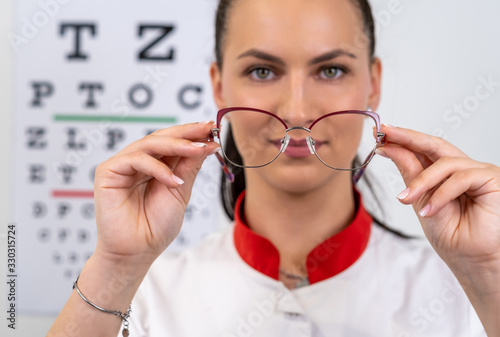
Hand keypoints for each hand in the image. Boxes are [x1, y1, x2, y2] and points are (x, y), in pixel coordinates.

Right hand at [93, 121, 218, 265]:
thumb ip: (189, 167)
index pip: (173, 142)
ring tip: (198, 149)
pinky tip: (173, 181)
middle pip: (161, 137)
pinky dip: (157, 168)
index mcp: (154, 165)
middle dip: (187, 133)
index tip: (213, 128)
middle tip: (207, 129)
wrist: (137, 252)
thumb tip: (207, 144)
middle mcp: (138, 161)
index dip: (192, 134)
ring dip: (177, 145)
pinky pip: (136, 159)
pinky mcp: (108, 171)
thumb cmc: (156, 226)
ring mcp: (122, 165)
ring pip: (150, 143)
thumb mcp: (180, 191)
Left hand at [377, 125, 499, 272]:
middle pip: (434, 144)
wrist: (473, 262)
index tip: (379, 134)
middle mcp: (462, 168)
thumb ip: (410, 174)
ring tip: (407, 199)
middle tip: (385, 133)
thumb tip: (390, 149)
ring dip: (421, 181)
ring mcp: (478, 171)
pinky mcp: (491, 178)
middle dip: (407, 137)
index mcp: (445, 173)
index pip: (422, 150)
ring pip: (444, 163)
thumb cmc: (453, 236)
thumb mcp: (421, 202)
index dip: (401, 140)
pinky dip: (442, 194)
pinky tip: (430, 211)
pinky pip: (461, 178)